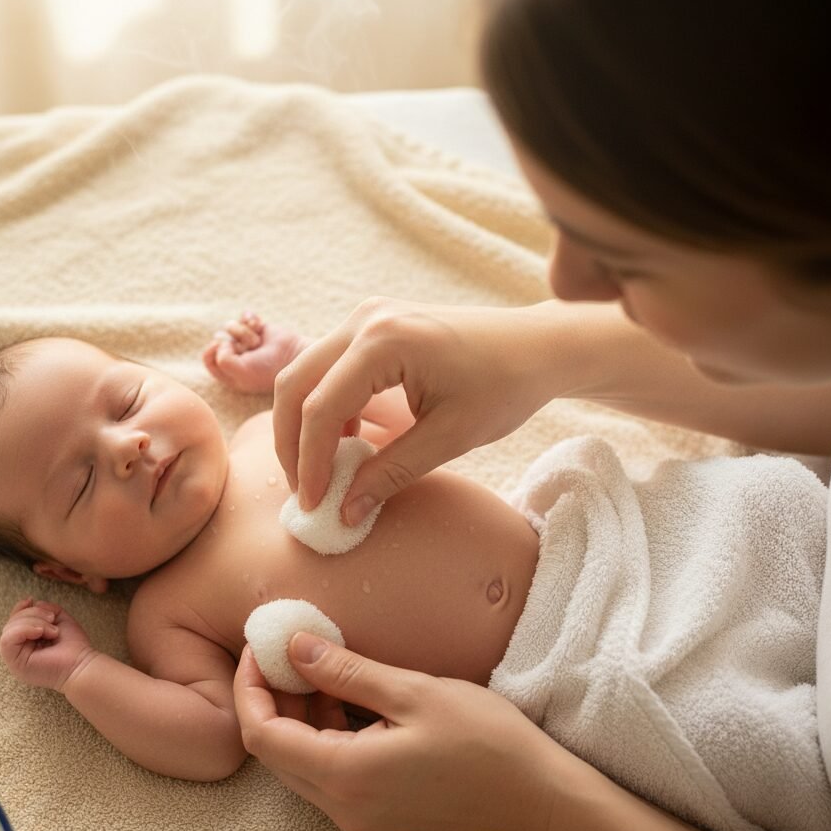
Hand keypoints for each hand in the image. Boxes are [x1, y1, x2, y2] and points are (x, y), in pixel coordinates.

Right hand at [0, 598, 96, 691]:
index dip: (19, 608)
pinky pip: (7, 640)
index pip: (13, 622)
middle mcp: (18, 651)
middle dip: (32, 614)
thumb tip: (30, 602)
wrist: (81, 664)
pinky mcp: (15, 663)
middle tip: (52, 619)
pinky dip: (24, 629)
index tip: (31, 600)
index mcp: (26, 643)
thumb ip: (44, 609)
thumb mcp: (58, 619)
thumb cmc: (73, 645)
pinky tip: (41, 632)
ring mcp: (14, 659)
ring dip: (32, 622)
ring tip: (52, 630)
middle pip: (11, 623)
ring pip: (8, 630)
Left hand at [203, 311, 309, 394]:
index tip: (219, 347)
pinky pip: (244, 316)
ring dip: (244, 332)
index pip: (209, 358)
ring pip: (230, 326)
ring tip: (257, 342)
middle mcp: (236, 357)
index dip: (211, 351)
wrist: (294, 356)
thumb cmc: (267, 369)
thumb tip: (221, 342)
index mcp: (229, 372)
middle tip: (246, 349)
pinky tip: (259, 326)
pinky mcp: (257, 328)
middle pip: (218, 340)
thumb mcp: (241, 372)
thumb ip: (222, 360)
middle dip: (231, 341)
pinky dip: (250, 318)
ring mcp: (246, 341)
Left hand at [234, 632, 569, 830]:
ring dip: (297, 714)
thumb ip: (344, 671)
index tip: (261, 645)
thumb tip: (292, 647)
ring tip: (317, 666)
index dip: (250, 687)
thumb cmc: (482, 738)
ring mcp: (357, 816)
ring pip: (297, 762)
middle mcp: (340, 806)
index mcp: (343, 776)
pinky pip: (325, 771)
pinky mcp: (373, 813)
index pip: (262, 734)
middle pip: (273, 751)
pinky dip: (322, 733)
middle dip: (270, 697)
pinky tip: (345, 698)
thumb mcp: (410, 691)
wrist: (535, 795)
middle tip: (285, 649)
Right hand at [273, 297, 566, 518]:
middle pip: (295, 383)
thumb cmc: (505, 386)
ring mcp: (367, 317)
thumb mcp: (450, 438)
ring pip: (305, 374)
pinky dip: (325, 407)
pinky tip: (346, 444)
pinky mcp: (373, 326)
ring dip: (304, 425)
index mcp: (384, 341)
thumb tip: (344, 512)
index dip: (311, 462)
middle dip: (291, 443)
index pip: (321, 407)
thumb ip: (391, 473)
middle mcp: (366, 320)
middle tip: (304, 491)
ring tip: (321, 474)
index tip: (314, 505)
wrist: (538, 347)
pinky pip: (329, 368)